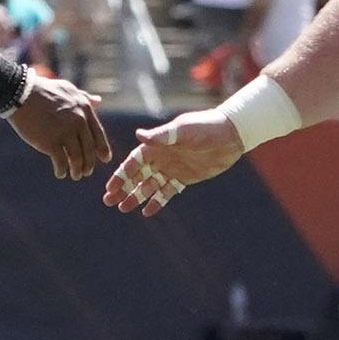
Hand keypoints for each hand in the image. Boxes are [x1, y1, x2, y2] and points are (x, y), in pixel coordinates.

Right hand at [9, 73, 111, 179]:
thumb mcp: (68, 89)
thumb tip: (98, 100)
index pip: (98, 133)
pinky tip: (60, 173)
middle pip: (89, 149)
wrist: (20, 93)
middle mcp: (79, 121)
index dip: (103, 148)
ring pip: (77, 158)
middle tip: (86, 172)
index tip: (105, 159)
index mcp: (84, 109)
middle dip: (89, 163)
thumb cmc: (42, 91)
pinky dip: (62, 170)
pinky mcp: (51, 142)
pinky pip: (61, 162)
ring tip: (75, 175)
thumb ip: (84, 97)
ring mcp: (65, 132)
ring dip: (77, 170)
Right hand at [102, 109, 243, 216]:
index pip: (133, 162)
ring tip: (123, 208)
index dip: (121, 175)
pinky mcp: (184, 178)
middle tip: (108, 202)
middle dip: (123, 188)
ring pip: (149, 186)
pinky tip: (147, 211)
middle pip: (137, 176)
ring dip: (136, 196)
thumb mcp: (182, 130)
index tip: (109, 188)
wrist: (230, 135)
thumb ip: (161, 136)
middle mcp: (161, 157)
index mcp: (157, 145)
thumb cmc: (205, 127)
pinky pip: (167, 192)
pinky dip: (157, 201)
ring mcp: (172, 168)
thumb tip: (138, 135)